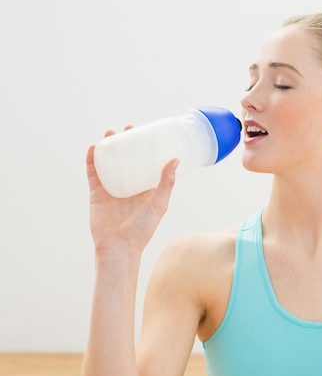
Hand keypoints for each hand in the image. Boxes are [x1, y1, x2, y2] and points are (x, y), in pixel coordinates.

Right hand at [86, 127, 178, 257]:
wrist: (118, 247)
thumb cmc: (142, 230)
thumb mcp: (159, 204)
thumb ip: (166, 183)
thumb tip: (175, 160)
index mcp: (145, 188)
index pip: (146, 163)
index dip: (146, 148)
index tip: (148, 133)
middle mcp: (128, 186)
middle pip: (127, 159)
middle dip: (126, 143)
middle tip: (128, 128)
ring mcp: (111, 189)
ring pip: (109, 162)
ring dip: (108, 147)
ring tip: (110, 134)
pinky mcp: (97, 194)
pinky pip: (93, 173)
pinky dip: (92, 160)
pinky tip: (94, 148)